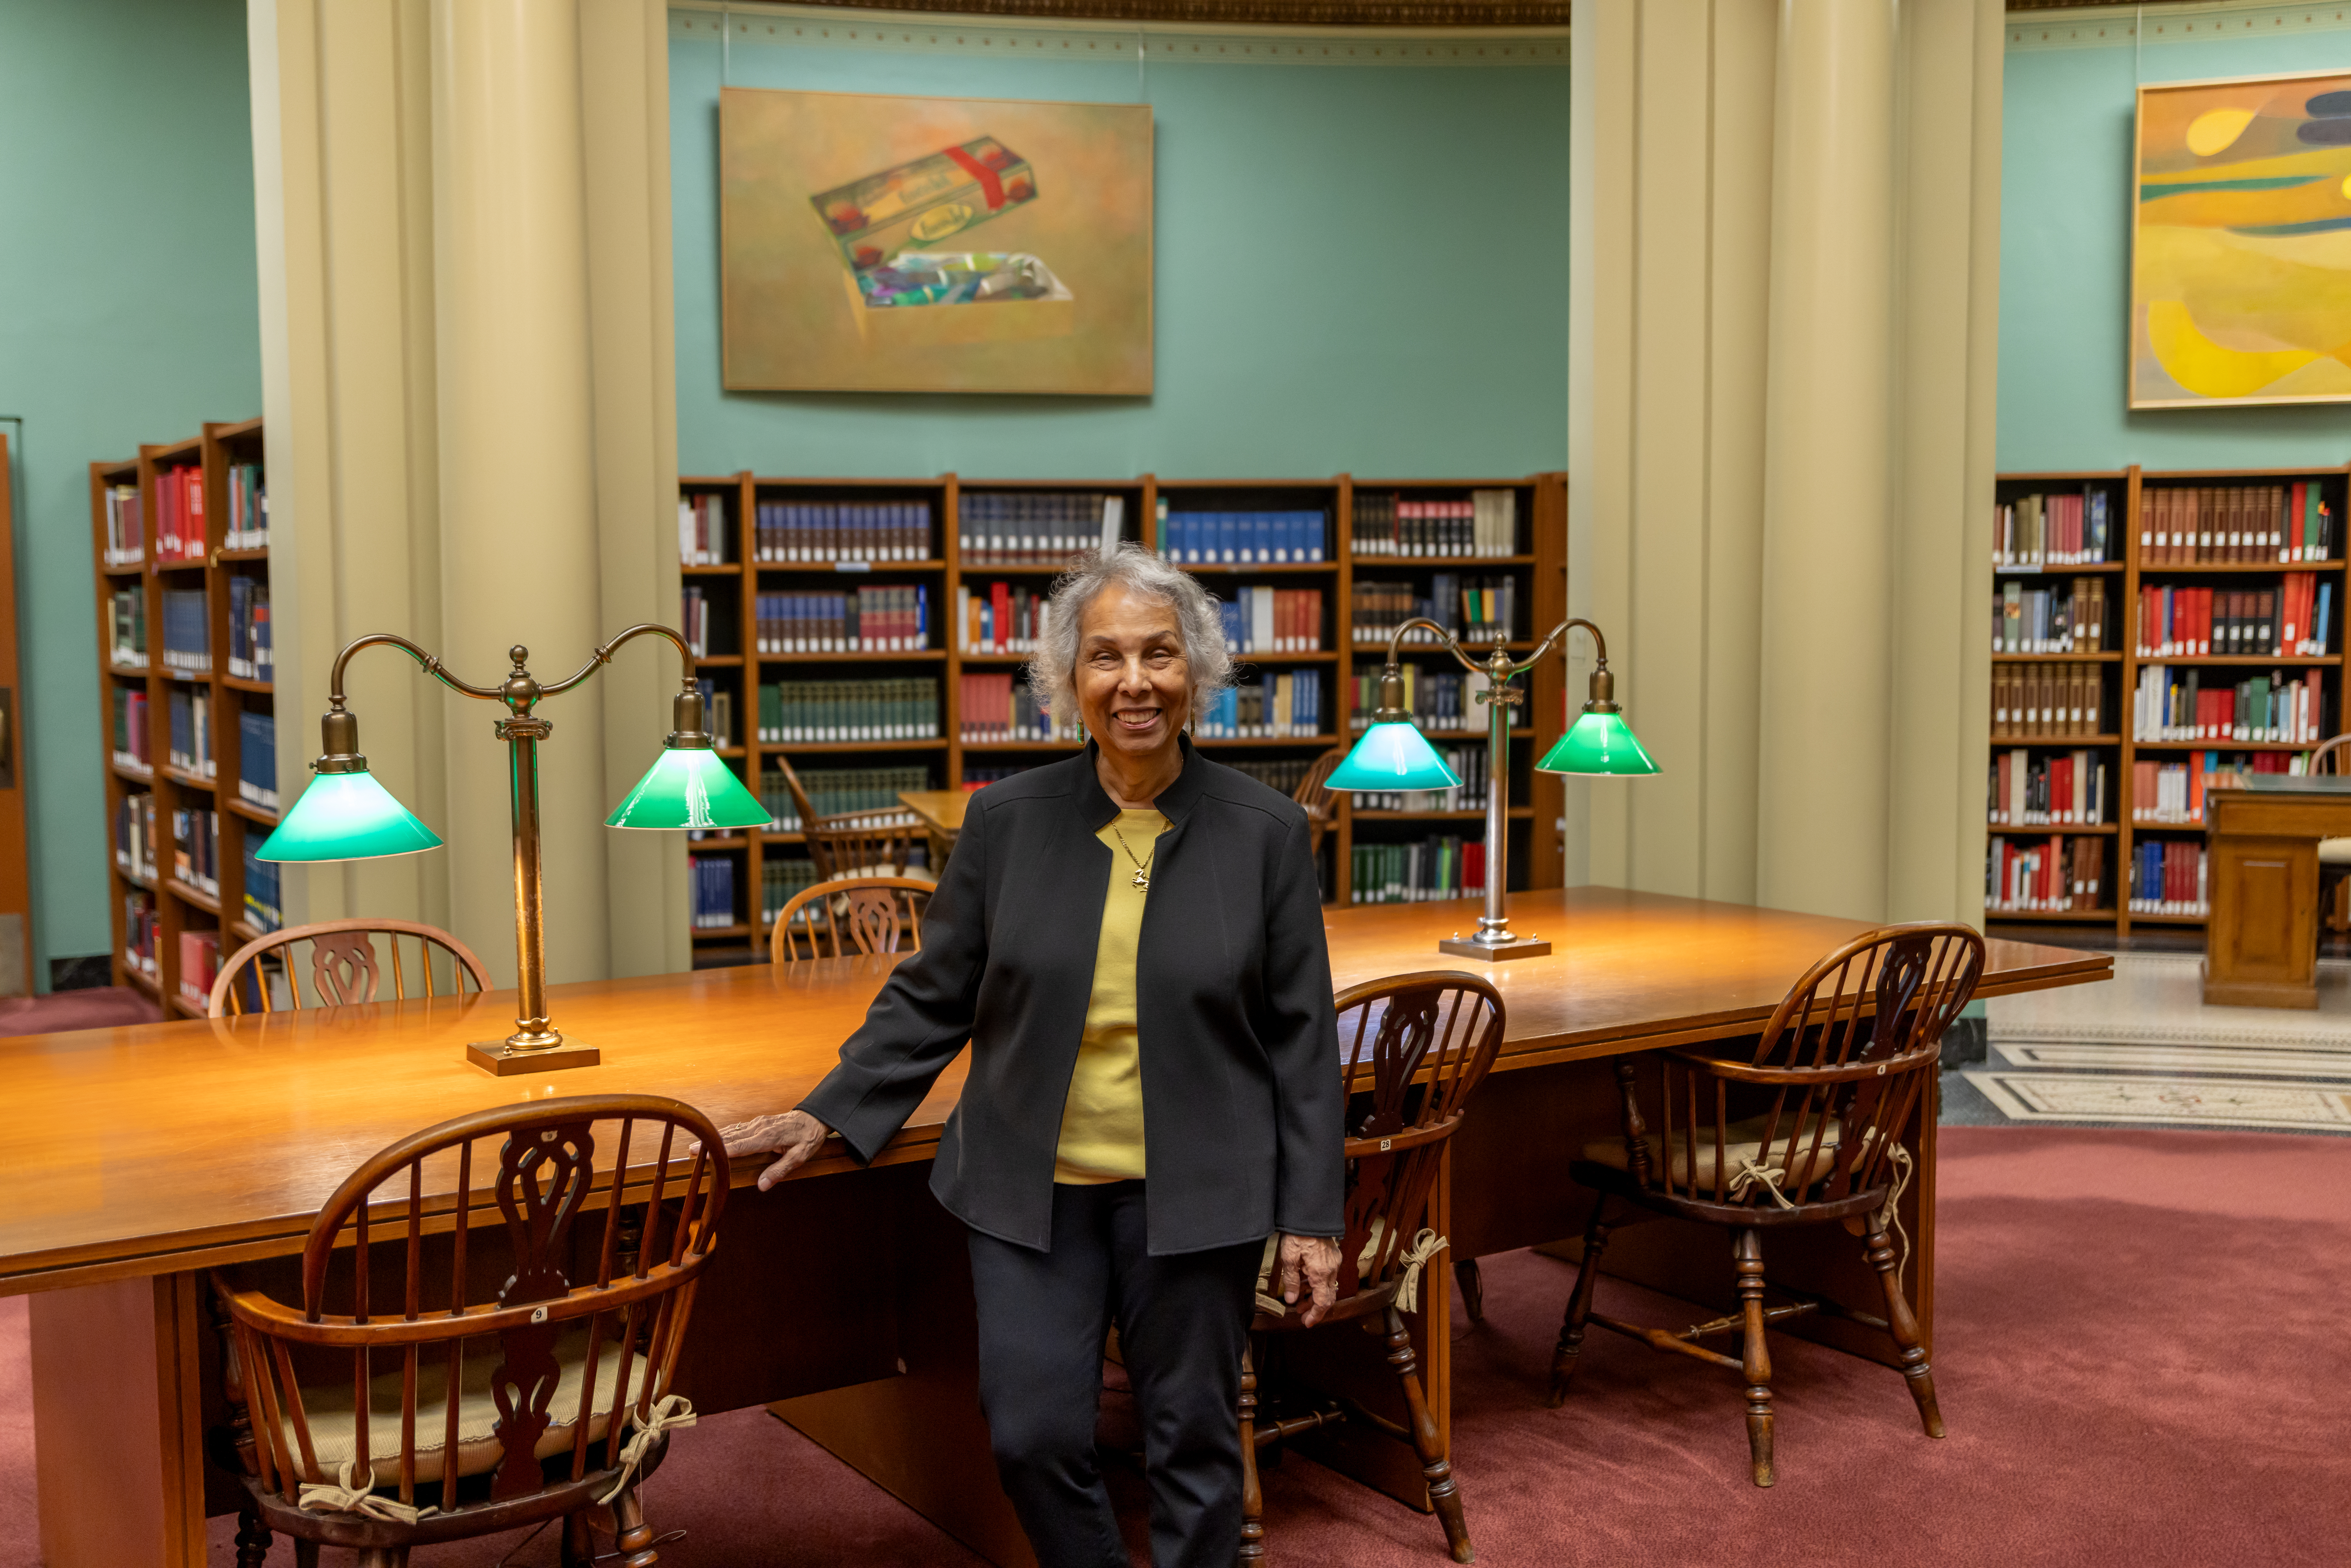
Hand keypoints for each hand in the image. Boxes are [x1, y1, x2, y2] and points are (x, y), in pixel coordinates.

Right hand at [693, 1109, 828, 1191]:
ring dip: (715, 1137)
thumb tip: (762, 1186)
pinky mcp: (759, 1122)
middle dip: (712, 1143)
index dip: (723, 1151)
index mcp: (769, 1137)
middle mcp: (760, 1127)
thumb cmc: (808, 1137)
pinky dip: (725, 1133)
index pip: (741, 1146)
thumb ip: (779, 1171)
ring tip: (696, 1143)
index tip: (706, 1154)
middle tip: (691, 1150)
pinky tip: (715, 1137)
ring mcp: (759, 1123)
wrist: (815, 1117)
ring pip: (733, 1130)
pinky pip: (738, 1127)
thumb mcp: (800, 1157)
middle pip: (732, 1136)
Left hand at [1276, 1233, 1341, 1326]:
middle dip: (1314, 1308)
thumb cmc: (1298, 1234)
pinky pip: (1328, 1275)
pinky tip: (1306, 1282)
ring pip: (1327, 1286)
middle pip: (1327, 1297)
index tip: (1307, 1322)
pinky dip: (1318, 1283)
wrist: (1310, 1215)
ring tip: (1300, 1299)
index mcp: (1320, 1273)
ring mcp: (1334, 1262)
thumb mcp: (1289, 1258)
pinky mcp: (1333, 1256)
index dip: (1316, 1315)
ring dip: (1315, 1295)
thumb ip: (1292, 1281)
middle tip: (1301, 1314)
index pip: (1323, 1302)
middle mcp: (1331, 1270)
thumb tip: (1292, 1300)